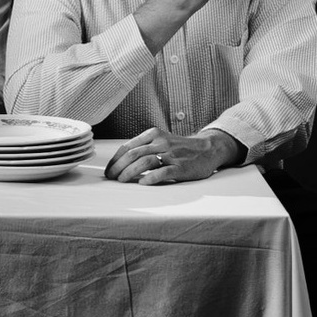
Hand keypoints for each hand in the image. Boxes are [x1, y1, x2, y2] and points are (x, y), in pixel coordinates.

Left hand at [105, 126, 242, 185]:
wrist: (208, 149)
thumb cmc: (180, 148)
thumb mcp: (160, 140)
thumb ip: (144, 147)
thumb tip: (121, 161)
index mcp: (153, 134)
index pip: (127, 146)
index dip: (114, 160)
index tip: (108, 170)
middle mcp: (160, 142)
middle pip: (132, 154)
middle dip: (118, 167)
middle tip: (111, 178)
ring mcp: (171, 154)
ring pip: (144, 161)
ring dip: (129, 172)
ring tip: (122, 181)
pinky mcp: (181, 167)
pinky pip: (163, 172)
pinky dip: (150, 177)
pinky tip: (143, 182)